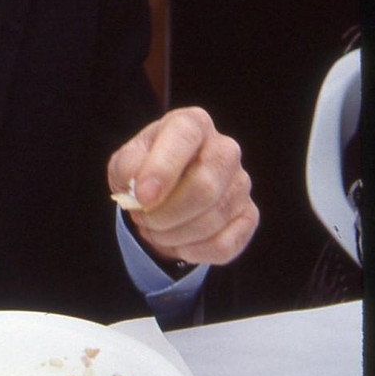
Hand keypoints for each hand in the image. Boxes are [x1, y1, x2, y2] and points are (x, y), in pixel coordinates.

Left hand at [108, 107, 258, 265]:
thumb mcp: (125, 162)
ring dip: (175, 235)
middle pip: (205, 186)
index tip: (143, 198)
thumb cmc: (144, 169)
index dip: (163, 168)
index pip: (184, 136)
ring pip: (213, 219)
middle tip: (142, 218)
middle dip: (166, 213)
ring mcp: (241, 182)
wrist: (162, 193)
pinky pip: (225, 245)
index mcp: (193, 123)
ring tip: (154, 229)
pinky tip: (179, 243)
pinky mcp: (249, 215)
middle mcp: (225, 148)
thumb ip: (128, 168)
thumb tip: (143, 188)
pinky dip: (194, 251)